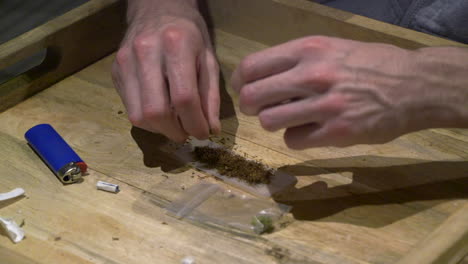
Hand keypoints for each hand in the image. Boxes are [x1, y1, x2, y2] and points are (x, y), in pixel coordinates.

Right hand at [112, 0, 220, 141]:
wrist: (156, 9)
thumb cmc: (189, 34)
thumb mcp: (208, 59)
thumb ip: (210, 96)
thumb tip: (211, 129)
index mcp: (176, 46)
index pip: (184, 98)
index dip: (195, 123)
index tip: (203, 134)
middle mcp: (145, 52)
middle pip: (156, 111)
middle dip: (174, 131)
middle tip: (186, 133)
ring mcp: (125, 62)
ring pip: (138, 115)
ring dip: (159, 129)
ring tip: (174, 124)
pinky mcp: (115, 71)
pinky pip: (129, 108)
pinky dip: (147, 119)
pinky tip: (160, 112)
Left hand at [232, 36, 467, 148]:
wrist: (415, 85)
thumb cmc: (371, 64)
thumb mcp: (332, 48)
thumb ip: (297, 60)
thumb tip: (264, 79)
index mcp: (309, 49)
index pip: (252, 67)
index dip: (240, 82)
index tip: (244, 89)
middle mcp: (312, 75)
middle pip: (253, 97)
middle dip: (250, 106)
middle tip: (261, 109)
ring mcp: (325, 106)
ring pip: (270, 122)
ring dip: (273, 123)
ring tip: (290, 119)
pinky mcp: (336, 133)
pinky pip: (293, 141)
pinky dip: (296, 138)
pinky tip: (310, 131)